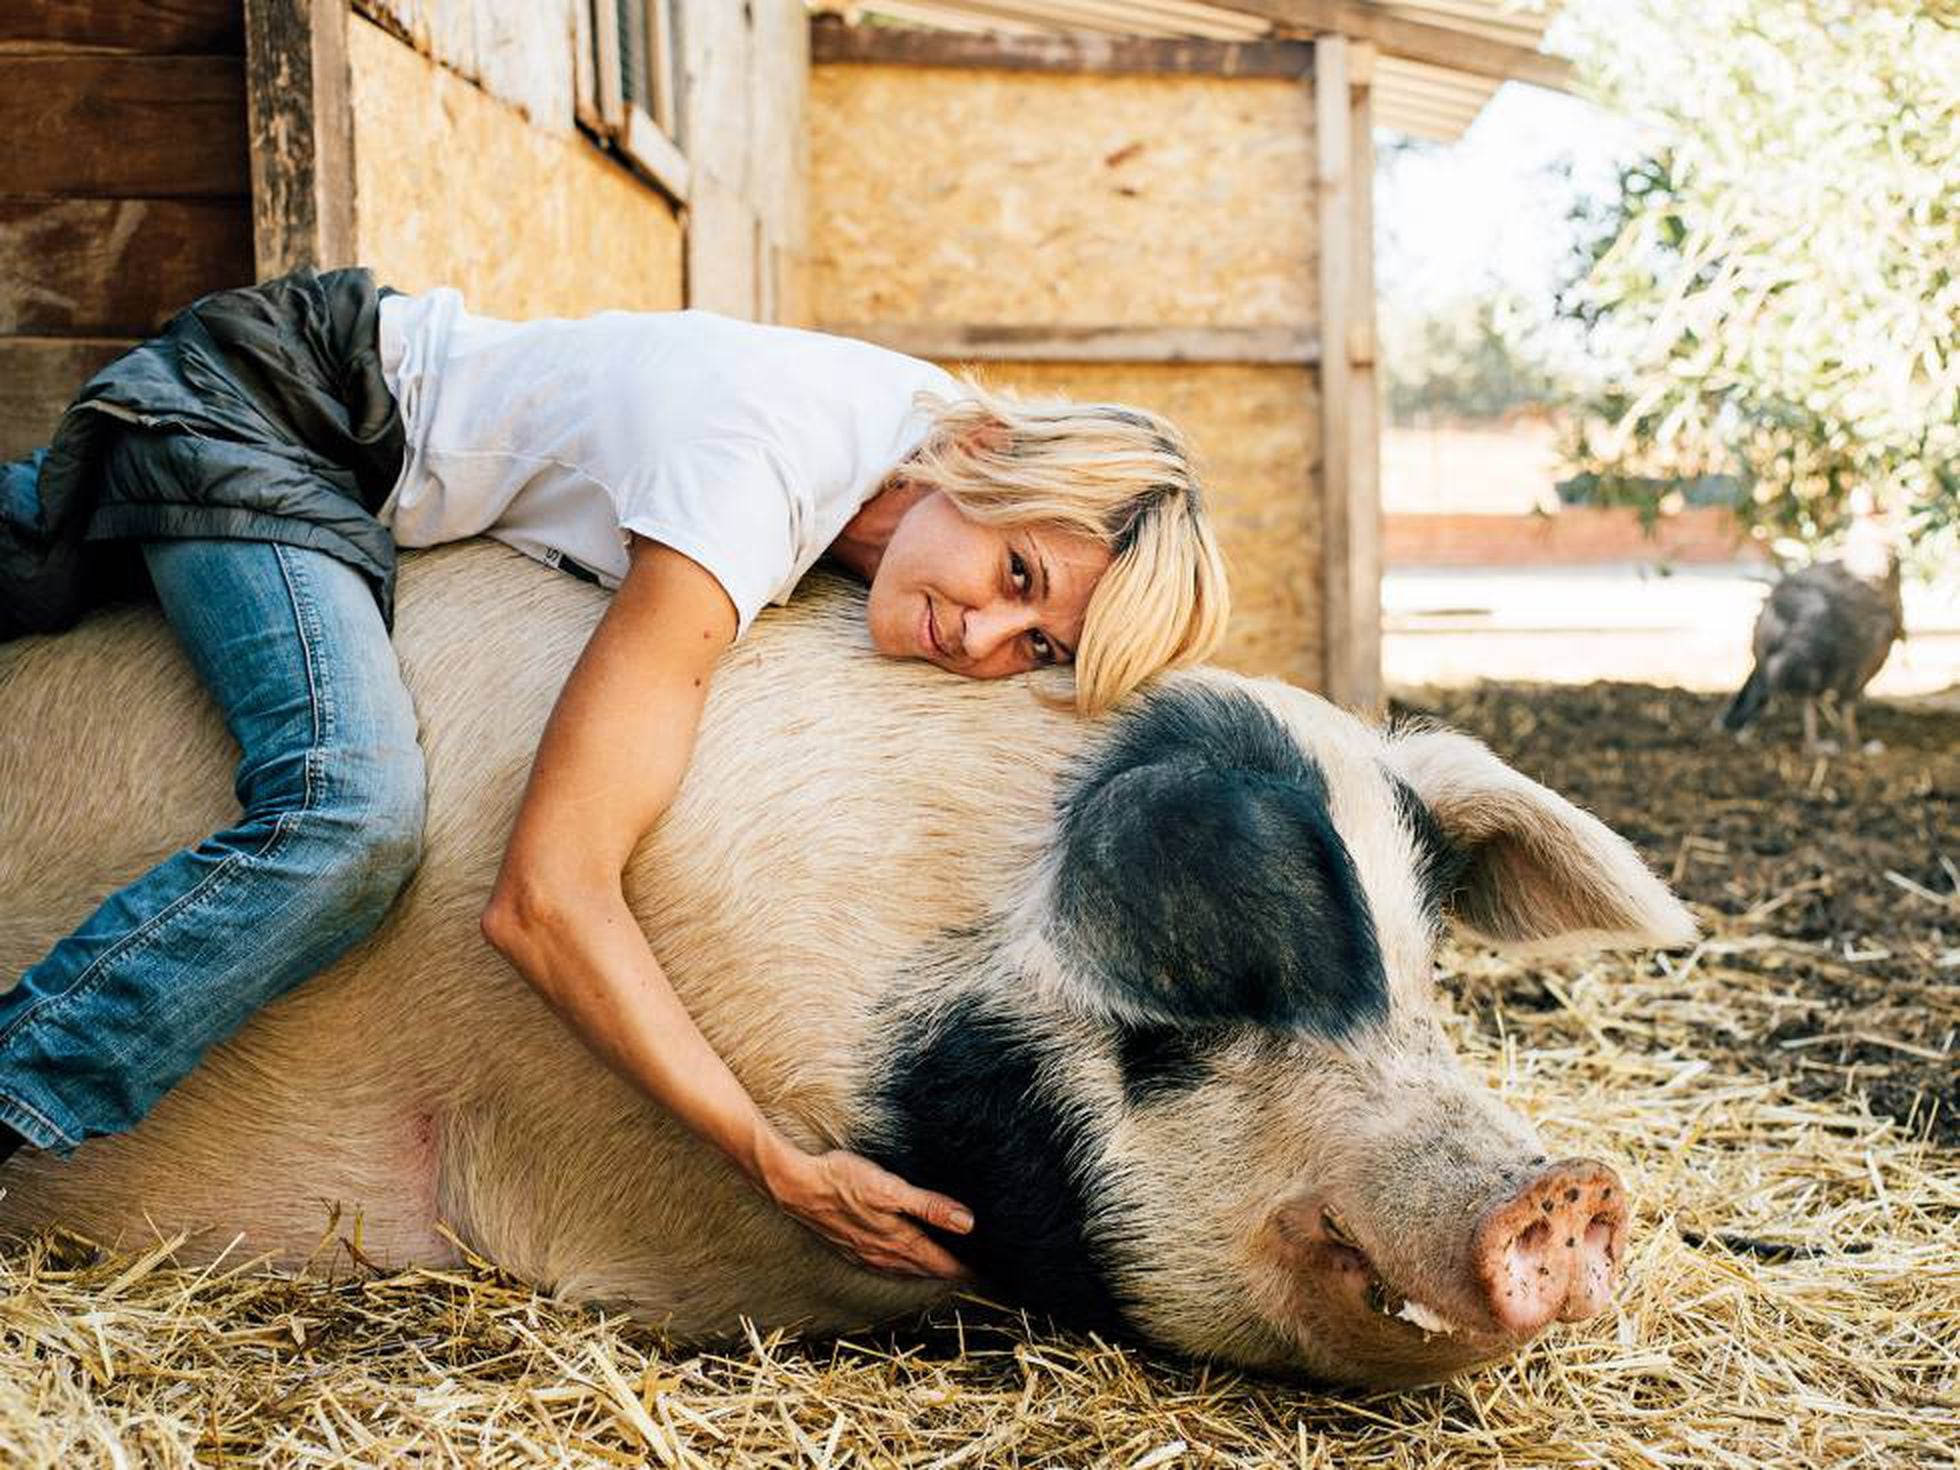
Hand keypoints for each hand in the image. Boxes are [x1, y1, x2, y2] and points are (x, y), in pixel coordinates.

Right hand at [763, 1146, 975, 1279]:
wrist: (798, 1187)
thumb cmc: (844, 1182)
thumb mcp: (892, 1189)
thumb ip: (930, 1207)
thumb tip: (967, 1224)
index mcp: (900, 1243)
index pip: (944, 1263)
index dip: (968, 1267)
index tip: (991, 1269)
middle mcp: (885, 1256)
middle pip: (928, 1270)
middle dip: (953, 1269)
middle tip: (977, 1266)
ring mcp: (868, 1255)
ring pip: (908, 1269)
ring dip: (929, 1268)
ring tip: (949, 1263)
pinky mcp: (854, 1248)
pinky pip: (888, 1264)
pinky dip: (906, 1264)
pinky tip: (906, 1256)